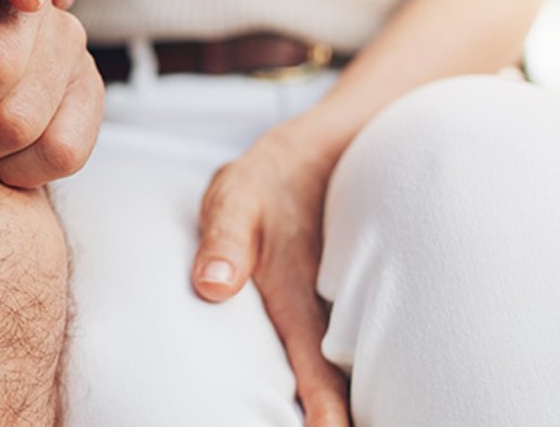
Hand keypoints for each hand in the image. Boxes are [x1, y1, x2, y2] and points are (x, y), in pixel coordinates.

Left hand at [193, 129, 351, 426]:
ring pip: (346, 369)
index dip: (326, 411)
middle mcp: (325, 312)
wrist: (312, 158)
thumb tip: (213, 285)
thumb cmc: (262, 185)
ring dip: (341, 399)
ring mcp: (334, 309)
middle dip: (341, 416)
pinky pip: (339, 350)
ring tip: (330, 421)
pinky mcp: (332, 305)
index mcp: (299, 298)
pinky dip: (336, 378)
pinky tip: (323, 403)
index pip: (318, 370)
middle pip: (340, 382)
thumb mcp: (235, 199)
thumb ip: (224, 241)